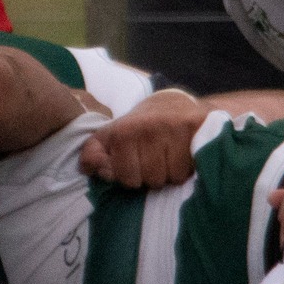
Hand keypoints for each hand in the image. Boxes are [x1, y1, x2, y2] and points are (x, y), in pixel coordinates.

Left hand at [80, 88, 206, 187]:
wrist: (172, 104)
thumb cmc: (138, 128)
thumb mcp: (110, 137)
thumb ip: (93, 153)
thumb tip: (88, 169)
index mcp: (123, 131)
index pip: (127, 178)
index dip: (131, 177)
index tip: (134, 163)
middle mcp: (147, 127)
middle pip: (152, 180)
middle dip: (152, 176)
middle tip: (154, 160)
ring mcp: (172, 127)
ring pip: (172, 178)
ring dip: (171, 174)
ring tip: (168, 157)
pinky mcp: (194, 127)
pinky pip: (191, 168)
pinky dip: (187, 168)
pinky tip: (183, 154)